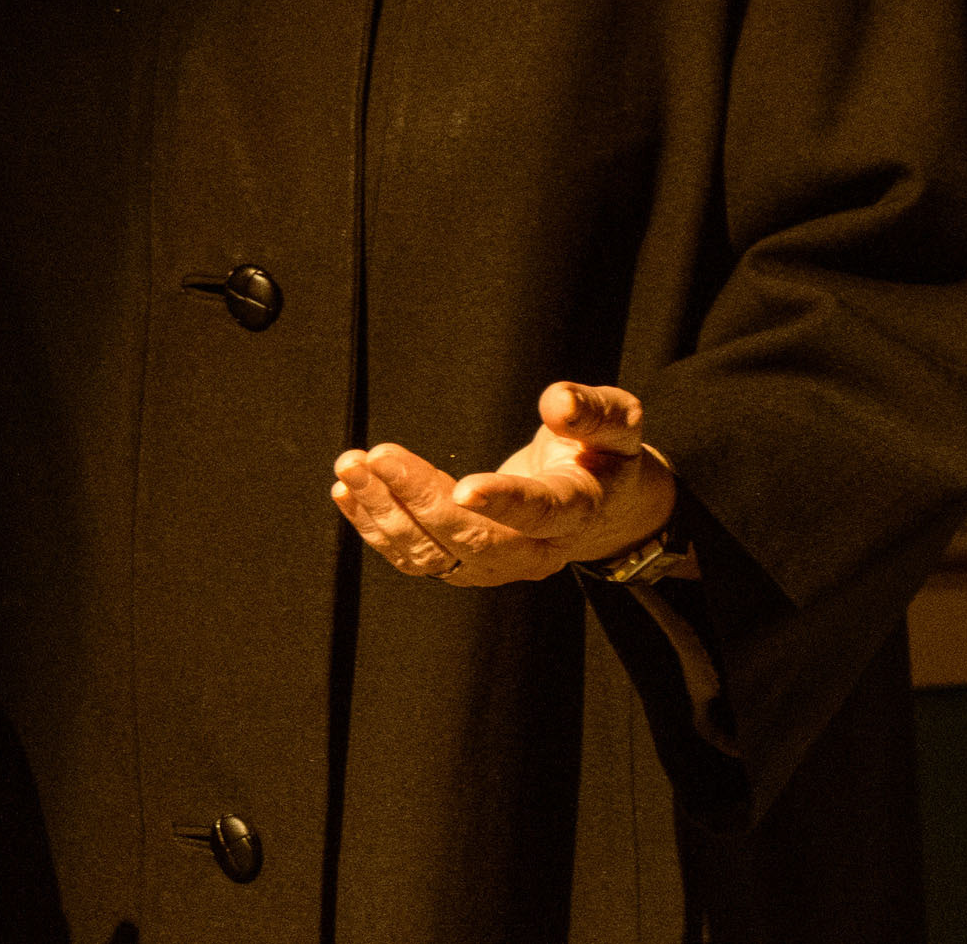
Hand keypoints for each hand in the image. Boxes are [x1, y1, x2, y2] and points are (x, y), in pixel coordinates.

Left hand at [329, 382, 677, 587]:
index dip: (503, 504)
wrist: (599, 503)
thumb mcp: (619, 422)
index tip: (462, 488)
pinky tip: (347, 493)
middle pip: (471, 539)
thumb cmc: (605, 452)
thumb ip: (594, 411)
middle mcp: (537, 551)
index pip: (540, 513)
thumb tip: (557, 402)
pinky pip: (417, 557)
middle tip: (371, 456)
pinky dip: (377, 528)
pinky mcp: (467, 564)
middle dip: (417, 499)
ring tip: (349, 467)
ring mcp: (498, 565)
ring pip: (435, 554)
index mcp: (577, 510)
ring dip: (385, 513)